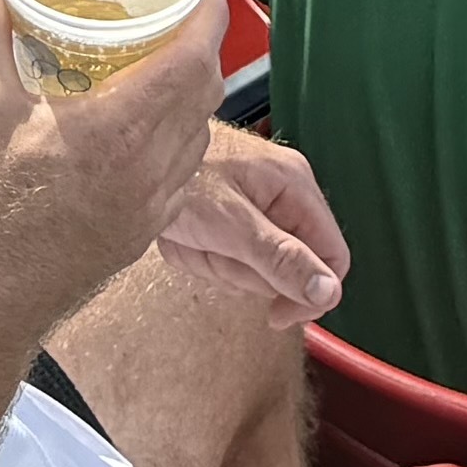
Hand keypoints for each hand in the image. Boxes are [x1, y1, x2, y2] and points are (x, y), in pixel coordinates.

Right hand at [0, 0, 225, 344]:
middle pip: (206, 94)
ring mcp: (152, 206)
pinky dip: (178, 139)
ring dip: (193, 95)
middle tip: (176, 15)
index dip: (210, 16)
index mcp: (122, 130)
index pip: (196, 60)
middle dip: (201, 48)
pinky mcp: (143, 233)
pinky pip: (182, 173)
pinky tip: (141, 130)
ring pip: (199, 136)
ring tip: (162, 65)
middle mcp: (152, 168)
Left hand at [154, 130, 347, 318]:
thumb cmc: (180, 177)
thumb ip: (280, 258)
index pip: (332, 258)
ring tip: (194, 237)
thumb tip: (329, 292)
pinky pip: (232, 257)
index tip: (276, 315)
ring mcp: (258, 203)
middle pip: (289, 267)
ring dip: (220, 264)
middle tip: (212, 248)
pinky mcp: (233, 214)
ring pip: (257, 268)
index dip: (308, 294)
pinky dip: (206, 256)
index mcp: (295, 186)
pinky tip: (187, 236)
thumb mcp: (230, 224)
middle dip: (246, 272)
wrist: (135, 150)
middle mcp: (284, 193)